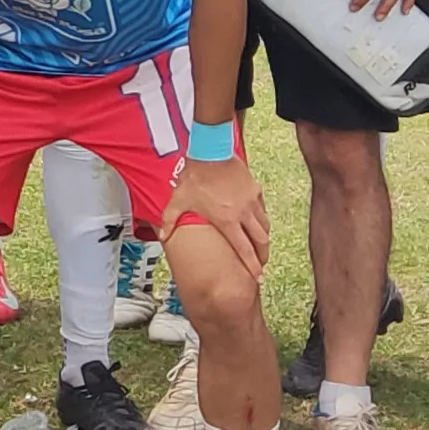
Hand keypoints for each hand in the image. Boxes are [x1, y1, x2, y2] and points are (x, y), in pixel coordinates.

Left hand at [170, 152, 267, 279]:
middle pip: (261, 241)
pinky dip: (262, 219)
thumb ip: (170, 221)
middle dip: (263, 256)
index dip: (253, 265)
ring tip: (261, 247)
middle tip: (261, 265)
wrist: (210, 152)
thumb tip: (163, 236)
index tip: (258, 277)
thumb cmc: (195, 177)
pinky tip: (258, 222)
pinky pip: (263, 209)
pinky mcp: (255, 189)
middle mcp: (244, 213)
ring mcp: (252, 200)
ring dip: (264, 238)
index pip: (244, 249)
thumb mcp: (178, 201)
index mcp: (227, 220)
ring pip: (265, 225)